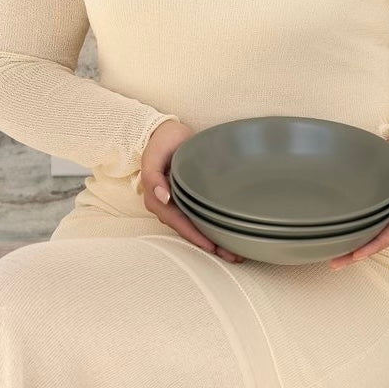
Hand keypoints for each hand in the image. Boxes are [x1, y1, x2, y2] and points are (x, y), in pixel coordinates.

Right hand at [139, 119, 243, 262]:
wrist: (164, 130)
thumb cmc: (160, 143)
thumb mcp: (152, 157)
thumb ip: (153, 177)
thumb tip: (163, 197)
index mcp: (158, 199)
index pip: (179, 223)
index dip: (195, 236)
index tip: (212, 247)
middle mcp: (169, 204)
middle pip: (190, 230)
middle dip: (210, 245)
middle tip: (233, 256)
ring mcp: (180, 201)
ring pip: (197, 226)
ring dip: (214, 240)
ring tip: (236, 252)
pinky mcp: (190, 196)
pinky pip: (201, 215)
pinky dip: (214, 226)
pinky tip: (229, 232)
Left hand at [329, 129, 388, 268]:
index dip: (376, 245)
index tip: (357, 254)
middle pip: (382, 240)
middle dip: (360, 253)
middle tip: (336, 264)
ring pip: (375, 235)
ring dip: (357, 247)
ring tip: (334, 259)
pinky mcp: (384, 205)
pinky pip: (371, 223)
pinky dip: (358, 233)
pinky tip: (342, 238)